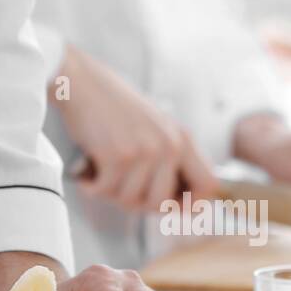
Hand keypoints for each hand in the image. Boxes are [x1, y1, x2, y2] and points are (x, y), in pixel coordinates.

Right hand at [51, 44, 218, 211]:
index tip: (171, 207)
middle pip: (161, 204)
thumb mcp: (154, 129)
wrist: (81, 83)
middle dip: (137, 203)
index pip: (208, 185)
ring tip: (104, 171)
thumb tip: (179, 205)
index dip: (192, 205)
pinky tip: (89, 173)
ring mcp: (145, 151)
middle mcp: (170, 145)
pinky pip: (106, 191)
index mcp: (183, 139)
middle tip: (120, 186)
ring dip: (111, 193)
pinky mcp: (119, 156)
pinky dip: (93, 187)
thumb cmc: (114, 110)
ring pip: (131, 201)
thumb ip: (169, 161)